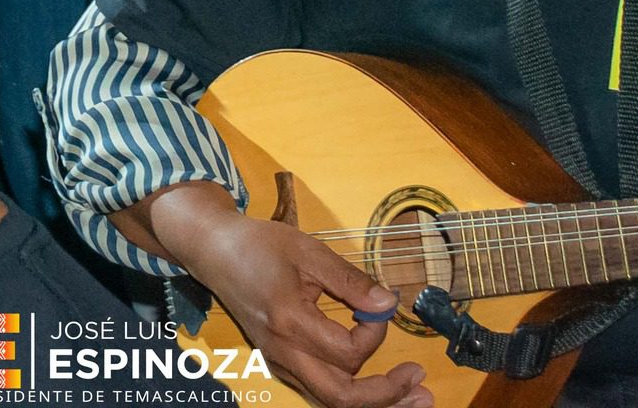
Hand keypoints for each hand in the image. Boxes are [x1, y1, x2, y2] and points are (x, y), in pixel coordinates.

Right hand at [172, 211, 428, 407]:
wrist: (215, 252)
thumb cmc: (260, 244)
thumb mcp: (308, 250)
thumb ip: (349, 280)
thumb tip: (389, 302)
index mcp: (290, 322)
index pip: (347, 351)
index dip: (375, 332)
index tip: (380, 304)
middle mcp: (284, 353)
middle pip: (341, 398)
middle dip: (387, 396)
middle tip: (422, 387)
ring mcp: (280, 362)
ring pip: (331, 402)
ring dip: (374, 403)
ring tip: (411, 397)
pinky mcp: (280, 362)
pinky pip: (319, 390)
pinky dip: (351, 394)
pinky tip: (376, 387)